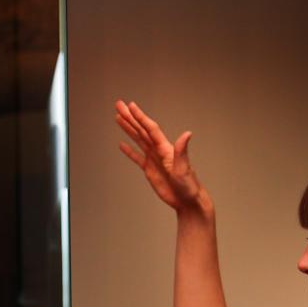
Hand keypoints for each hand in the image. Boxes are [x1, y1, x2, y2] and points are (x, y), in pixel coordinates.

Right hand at [115, 100, 208, 214]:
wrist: (188, 201)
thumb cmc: (189, 186)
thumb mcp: (184, 168)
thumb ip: (182, 151)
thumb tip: (187, 134)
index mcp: (165, 149)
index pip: (150, 129)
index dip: (140, 117)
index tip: (131, 106)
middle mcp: (159, 151)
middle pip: (141, 130)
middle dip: (130, 117)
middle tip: (119, 105)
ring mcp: (154, 159)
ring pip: (138, 140)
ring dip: (128, 129)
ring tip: (118, 118)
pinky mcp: (150, 170)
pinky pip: (137, 157)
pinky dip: (129, 150)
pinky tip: (122, 144)